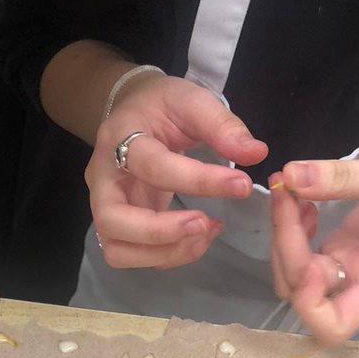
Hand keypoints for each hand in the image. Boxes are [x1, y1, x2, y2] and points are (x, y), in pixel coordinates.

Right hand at [89, 75, 267, 268]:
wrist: (133, 113)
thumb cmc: (161, 107)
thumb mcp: (192, 101)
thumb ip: (222, 126)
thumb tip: (256, 153)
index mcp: (118, 137)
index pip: (153, 166)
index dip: (198, 181)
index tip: (241, 184)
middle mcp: (102, 178)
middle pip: (112, 219)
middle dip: (162, 231)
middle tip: (206, 224)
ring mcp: (103, 207)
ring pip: (118, 250)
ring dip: (164, 253)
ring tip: (205, 234)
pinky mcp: (117, 227)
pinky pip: (133, 256)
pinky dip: (167, 256)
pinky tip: (198, 238)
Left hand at [269, 138, 358, 343]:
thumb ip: (342, 178)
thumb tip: (291, 176)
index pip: (333, 327)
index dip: (309, 303)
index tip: (310, 258)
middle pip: (302, 296)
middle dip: (285, 250)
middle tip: (288, 193)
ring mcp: (348, 264)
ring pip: (295, 273)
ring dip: (283, 236)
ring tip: (293, 190)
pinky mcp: (341, 247)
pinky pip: (302, 251)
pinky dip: (293, 228)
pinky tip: (303, 197)